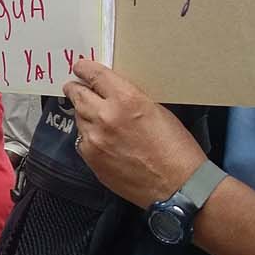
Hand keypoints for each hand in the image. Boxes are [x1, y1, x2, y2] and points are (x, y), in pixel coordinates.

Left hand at [62, 59, 206, 206]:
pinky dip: (88, 137)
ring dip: (85, 114)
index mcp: (126, 99)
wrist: (178, 187)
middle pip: (77, 94)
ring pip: (78, 118)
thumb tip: (111, 92)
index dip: (84, 68)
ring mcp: (94, 140)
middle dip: (76, 89)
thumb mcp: (157, 110)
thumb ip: (129, 99)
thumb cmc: (176, 149)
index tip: (80, 67)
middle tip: (76, 87)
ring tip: (98, 118)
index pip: (94, 75)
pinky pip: (81, 141)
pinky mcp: (91, 160)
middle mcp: (105, 117)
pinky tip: (102, 140)